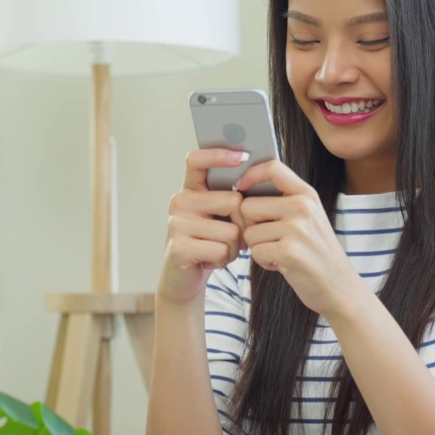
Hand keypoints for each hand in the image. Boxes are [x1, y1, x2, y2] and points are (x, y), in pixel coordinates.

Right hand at [157, 149, 249, 307]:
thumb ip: (232, 198)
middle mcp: (179, 201)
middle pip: (233, 201)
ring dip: (233, 247)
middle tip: (228, 238)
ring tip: (216, 251)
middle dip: (242, 225)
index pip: (197, 161)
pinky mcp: (179, 246)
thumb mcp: (219, 217)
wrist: (185, 280)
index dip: (218, 155)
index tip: (242, 155)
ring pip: (231, 230)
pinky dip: (224, 260)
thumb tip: (258, 178)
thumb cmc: (209, 244)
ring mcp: (176, 223)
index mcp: (190, 189)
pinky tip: (209, 262)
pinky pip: (221, 249)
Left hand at [236, 160, 366, 318]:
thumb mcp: (308, 218)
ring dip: (258, 247)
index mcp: (307, 194)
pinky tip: (281, 264)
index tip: (240, 187)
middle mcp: (303, 207)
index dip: (250, 175)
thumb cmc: (315, 253)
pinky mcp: (289, 252)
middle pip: (248, 206)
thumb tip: (242, 189)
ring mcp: (297, 229)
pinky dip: (263, 262)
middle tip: (269, 239)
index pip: (272, 168)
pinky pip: (255, 252)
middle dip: (250, 226)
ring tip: (280, 253)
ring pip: (249, 232)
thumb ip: (283, 200)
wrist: (339, 287)